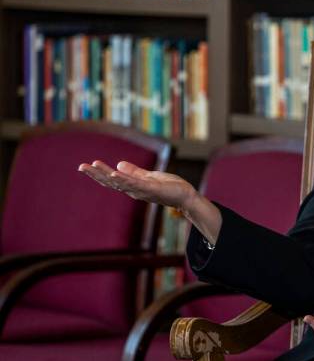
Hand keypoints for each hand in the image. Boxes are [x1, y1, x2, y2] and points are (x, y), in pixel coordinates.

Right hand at [78, 160, 197, 212]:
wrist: (185, 195)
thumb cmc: (169, 187)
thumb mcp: (149, 177)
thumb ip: (134, 172)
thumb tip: (118, 164)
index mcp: (132, 186)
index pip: (112, 180)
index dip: (99, 174)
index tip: (85, 166)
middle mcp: (134, 190)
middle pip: (111, 182)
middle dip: (96, 175)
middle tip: (81, 166)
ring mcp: (142, 190)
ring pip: (120, 182)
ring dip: (106, 175)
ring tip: (93, 167)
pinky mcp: (151, 189)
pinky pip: (135, 184)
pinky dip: (124, 179)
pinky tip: (114, 174)